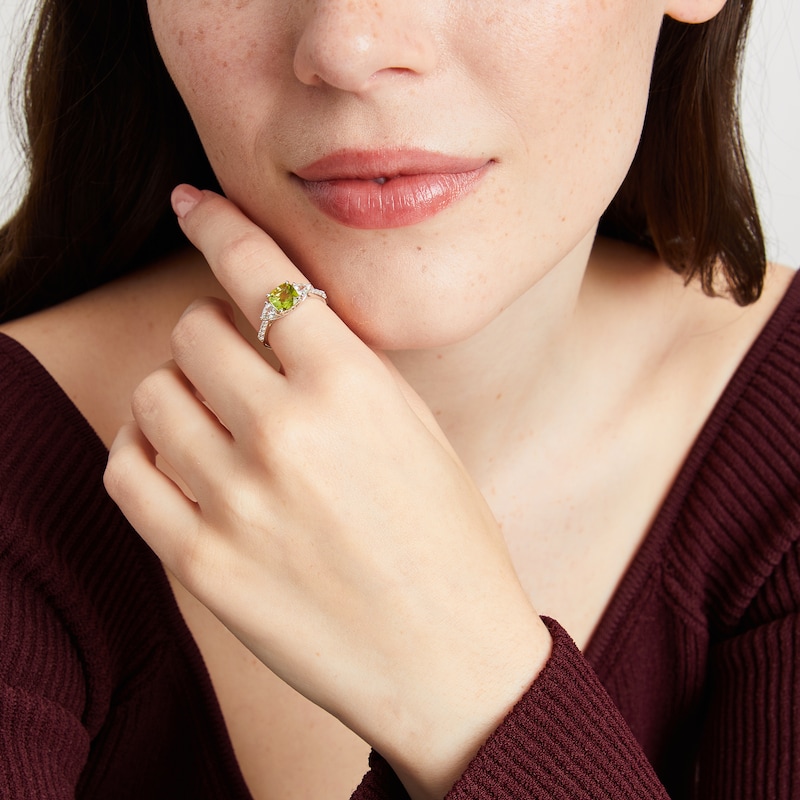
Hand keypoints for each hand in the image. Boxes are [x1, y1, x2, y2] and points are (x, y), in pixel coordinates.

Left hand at [105, 186, 550, 798]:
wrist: (449, 659)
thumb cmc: (446, 538)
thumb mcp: (415, 428)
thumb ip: (340, 366)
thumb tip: (263, 316)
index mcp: (352, 388)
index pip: (261, 273)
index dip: (221, 225)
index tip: (194, 204)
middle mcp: (287, 434)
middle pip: (194, 330)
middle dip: (213, 335)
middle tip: (241, 366)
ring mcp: (236, 501)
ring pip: (153, 393)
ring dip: (179, 393)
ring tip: (218, 422)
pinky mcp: (201, 565)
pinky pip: (126, 470)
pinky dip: (141, 450)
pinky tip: (178, 459)